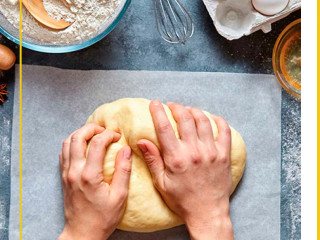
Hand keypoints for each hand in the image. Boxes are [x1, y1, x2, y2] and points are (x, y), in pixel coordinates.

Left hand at [58, 123, 131, 239]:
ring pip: (67, 143)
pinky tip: (82, 146)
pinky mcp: (63, 177)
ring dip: (80, 133)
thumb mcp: (120, 197)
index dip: (108, 135)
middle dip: (91, 128)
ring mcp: (66, 174)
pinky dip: (72, 143)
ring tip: (93, 134)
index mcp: (89, 175)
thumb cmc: (103, 218)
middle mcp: (74, 171)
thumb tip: (126, 149)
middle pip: (77, 137)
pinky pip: (63, 153)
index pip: (97, 143)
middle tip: (104, 129)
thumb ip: (123, 171)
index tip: (118, 136)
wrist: (82, 233)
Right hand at [138, 100, 233, 239]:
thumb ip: (152, 160)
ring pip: (204, 121)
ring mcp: (211, 152)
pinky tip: (210, 118)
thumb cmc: (182, 200)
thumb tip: (142, 141)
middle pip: (185, 118)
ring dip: (194, 111)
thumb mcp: (161, 183)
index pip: (165, 127)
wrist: (207, 212)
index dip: (158, 112)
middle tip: (171, 105)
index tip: (155, 103)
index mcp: (177, 158)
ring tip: (188, 110)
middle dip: (177, 107)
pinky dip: (218, 120)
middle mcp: (195, 152)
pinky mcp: (224, 155)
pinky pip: (224, 131)